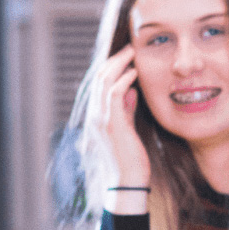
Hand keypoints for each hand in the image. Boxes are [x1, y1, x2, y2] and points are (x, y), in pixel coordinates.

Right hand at [88, 45, 151, 212]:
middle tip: (129, 48)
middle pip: (98, 79)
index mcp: (98, 117)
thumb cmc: (131, 157)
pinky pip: (113, 95)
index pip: (99, 85)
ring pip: (103, 83)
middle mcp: (95, 116)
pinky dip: (123, 80)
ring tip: (132, 53)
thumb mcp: (128, 129)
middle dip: (114, 61)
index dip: (111, 68)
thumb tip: (133, 92)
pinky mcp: (111, 124)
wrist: (128, 181)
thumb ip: (127, 110)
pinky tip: (134, 72)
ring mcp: (100, 120)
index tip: (126, 56)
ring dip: (118, 65)